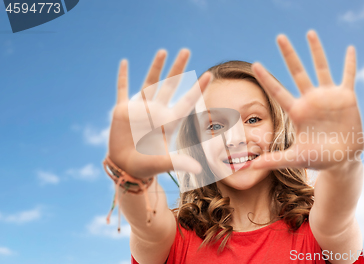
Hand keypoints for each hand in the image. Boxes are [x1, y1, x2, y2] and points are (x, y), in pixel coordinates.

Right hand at [108, 49, 211, 178]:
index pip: (186, 101)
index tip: (208, 75)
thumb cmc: (147, 167)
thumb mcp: (164, 163)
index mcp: (168, 121)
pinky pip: (122, 89)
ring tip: (164, 51)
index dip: (197, 88)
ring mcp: (140, 109)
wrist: (126, 168)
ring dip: (156, 67)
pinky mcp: (122, 110)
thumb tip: (198, 171)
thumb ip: (179, 163)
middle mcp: (156, 111)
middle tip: (186, 50)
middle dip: (178, 68)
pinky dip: (122, 76)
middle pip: (170, 85)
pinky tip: (125, 62)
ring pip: (149, 82)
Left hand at [251, 30, 363, 171]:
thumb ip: (274, 160)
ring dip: (316, 51)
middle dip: (289, 54)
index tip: (254, 65)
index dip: (267, 78)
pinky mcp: (346, 97)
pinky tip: (350, 49)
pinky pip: (348, 76)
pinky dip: (349, 63)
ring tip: (309, 33)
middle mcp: (311, 100)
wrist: (342, 159)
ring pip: (321, 68)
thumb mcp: (296, 158)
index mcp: (297, 112)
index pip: (278, 92)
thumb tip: (249, 168)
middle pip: (297, 72)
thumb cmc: (318, 158)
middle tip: (279, 37)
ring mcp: (328, 96)